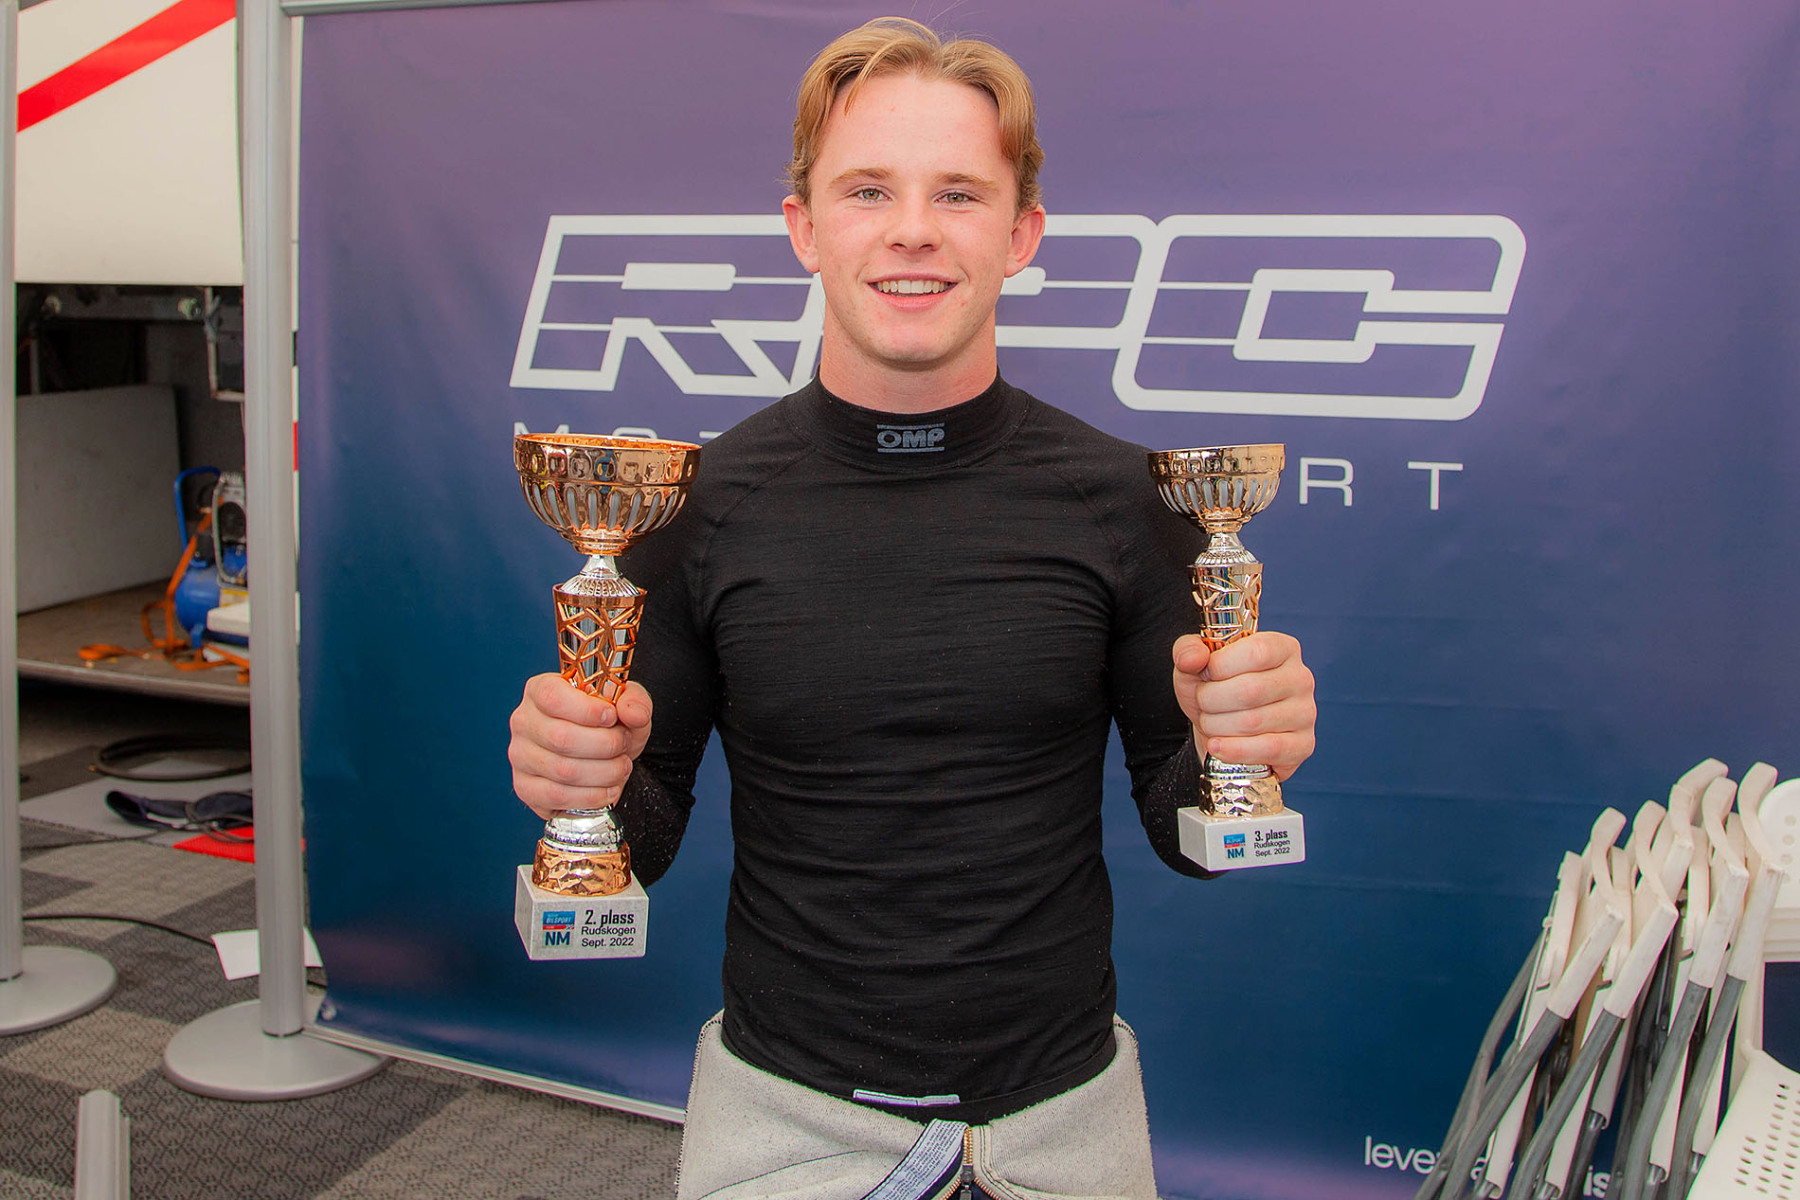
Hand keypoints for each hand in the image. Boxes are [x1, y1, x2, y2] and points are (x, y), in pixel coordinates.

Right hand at [508, 673, 653, 819]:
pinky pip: (557, 796)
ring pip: (563, 770)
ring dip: (604, 772)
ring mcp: (520, 756)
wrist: (602, 755)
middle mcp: (523, 721)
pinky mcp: (525, 787)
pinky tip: (608, 789)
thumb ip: (634, 702)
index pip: (552, 696)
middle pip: (561, 737)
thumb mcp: (625, 704)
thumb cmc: (607, 723)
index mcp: (540, 690)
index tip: (612, 717)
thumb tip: (632, 714)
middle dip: (605, 745)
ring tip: (621, 767)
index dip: (587, 710)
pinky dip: (591, 796)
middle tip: (623, 745)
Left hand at [1171, 631, 1315, 779]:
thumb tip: (1192, 658)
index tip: (1206, 674)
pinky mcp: (1302, 744)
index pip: (1256, 652)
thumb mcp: (1196, 665)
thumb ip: (1188, 651)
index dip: (1220, 666)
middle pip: (1251, 690)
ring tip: (1211, 722)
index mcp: (1282, 648)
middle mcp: (1300, 678)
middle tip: (1203, 703)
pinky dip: (1234, 750)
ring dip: (1217, 726)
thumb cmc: (1217, 691)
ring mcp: (1305, 713)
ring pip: (1253, 721)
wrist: (1224, 730)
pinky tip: (1217, 745)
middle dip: (1211, 700)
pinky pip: (1268, 748)